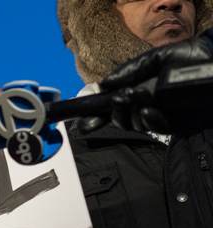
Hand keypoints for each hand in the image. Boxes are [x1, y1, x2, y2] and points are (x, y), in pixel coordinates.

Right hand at [81, 33, 212, 133]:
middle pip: (119, 120)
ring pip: (134, 124)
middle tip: (119, 98)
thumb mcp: (153, 59)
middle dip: (114, 112)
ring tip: (138, 95)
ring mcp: (160, 116)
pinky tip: (147, 108)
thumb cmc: (188, 56)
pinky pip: (155, 127)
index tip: (82, 122)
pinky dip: (148, 119)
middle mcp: (146, 106)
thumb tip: (104, 84)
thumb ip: (129, 70)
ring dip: (131, 112)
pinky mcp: (176, 123)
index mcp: (138, 92)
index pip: (112, 108)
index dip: (96, 117)